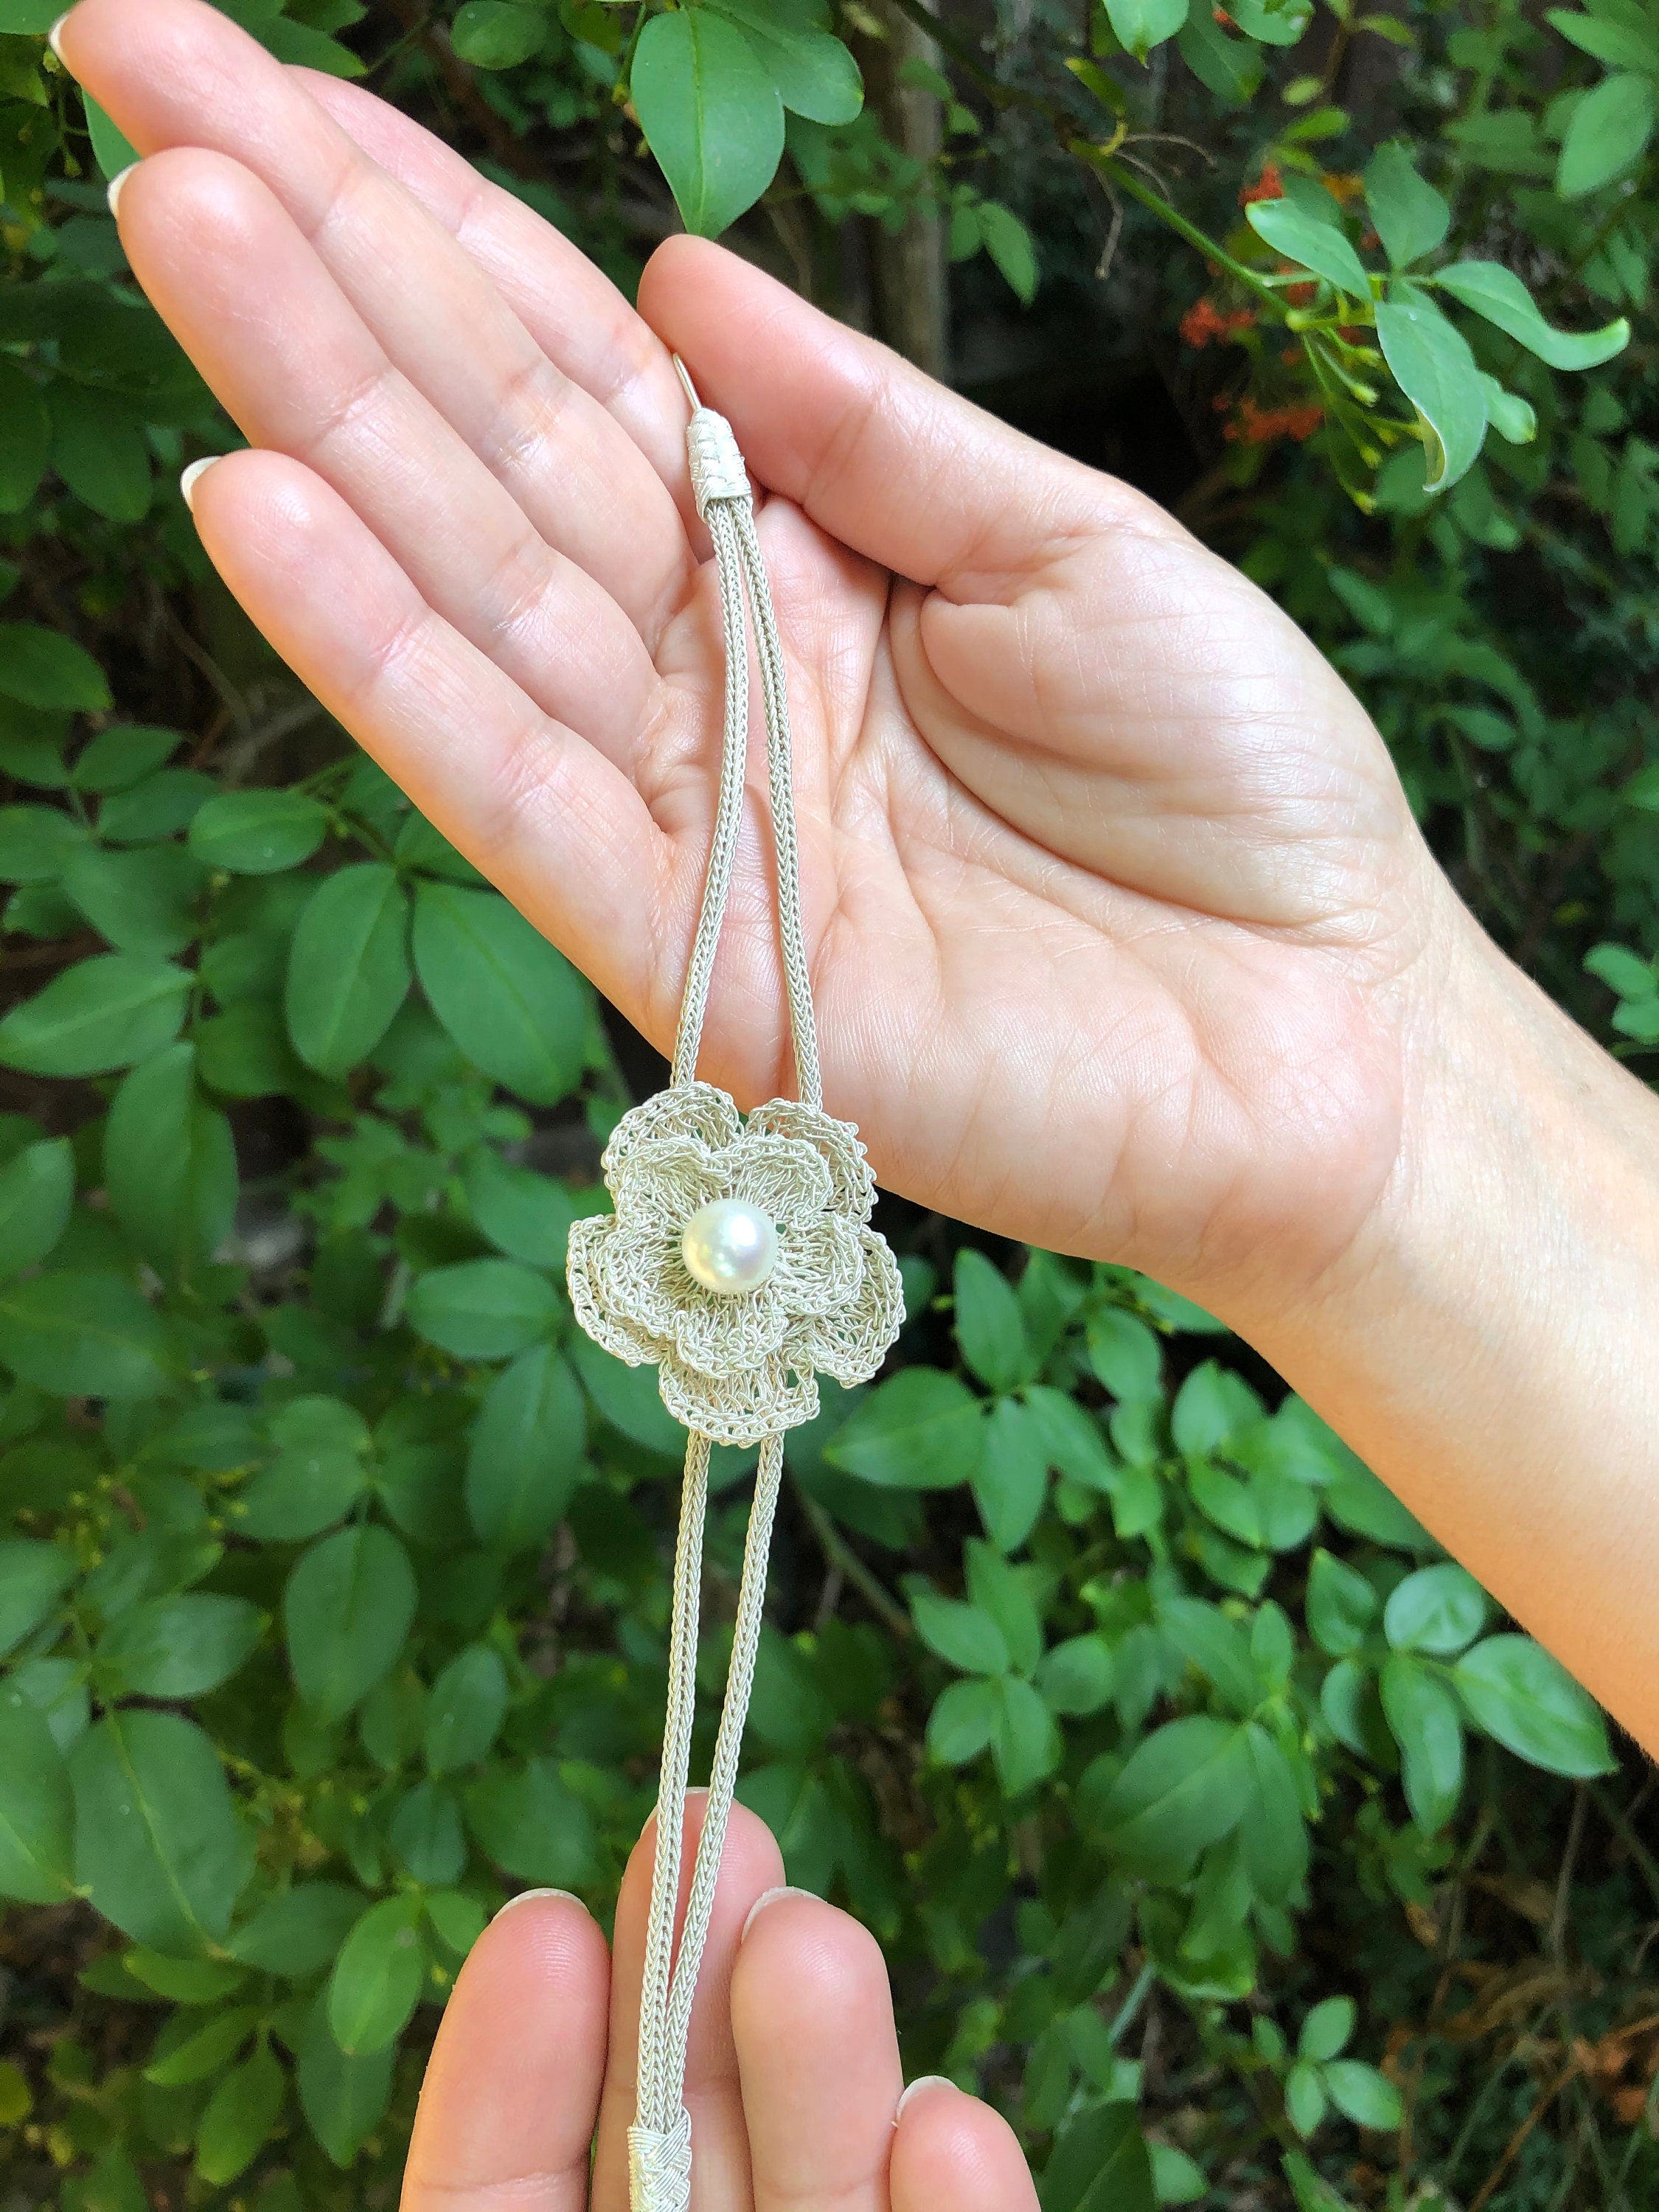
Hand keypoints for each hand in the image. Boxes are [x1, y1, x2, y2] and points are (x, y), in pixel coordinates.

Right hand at [60, 0, 1459, 1320]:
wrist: (1331, 1038)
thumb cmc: (1232, 786)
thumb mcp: (1076, 544)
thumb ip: (873, 431)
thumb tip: (681, 277)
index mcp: (798, 561)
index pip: (575, 372)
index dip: (425, 225)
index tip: (266, 77)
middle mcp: (712, 683)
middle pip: (487, 456)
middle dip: (319, 272)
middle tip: (146, 81)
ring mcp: (695, 828)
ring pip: (474, 601)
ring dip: (320, 421)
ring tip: (182, 229)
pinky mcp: (703, 972)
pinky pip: (519, 801)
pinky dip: (390, 671)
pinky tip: (261, 515)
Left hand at [403, 1800, 1034, 2211]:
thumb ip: (487, 2179)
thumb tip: (541, 1931)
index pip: (510, 2196)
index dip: (520, 2072)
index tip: (547, 1926)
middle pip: (682, 2163)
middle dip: (693, 1998)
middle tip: (710, 1828)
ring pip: (826, 2201)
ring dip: (827, 2069)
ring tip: (809, 1941)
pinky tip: (946, 2124)